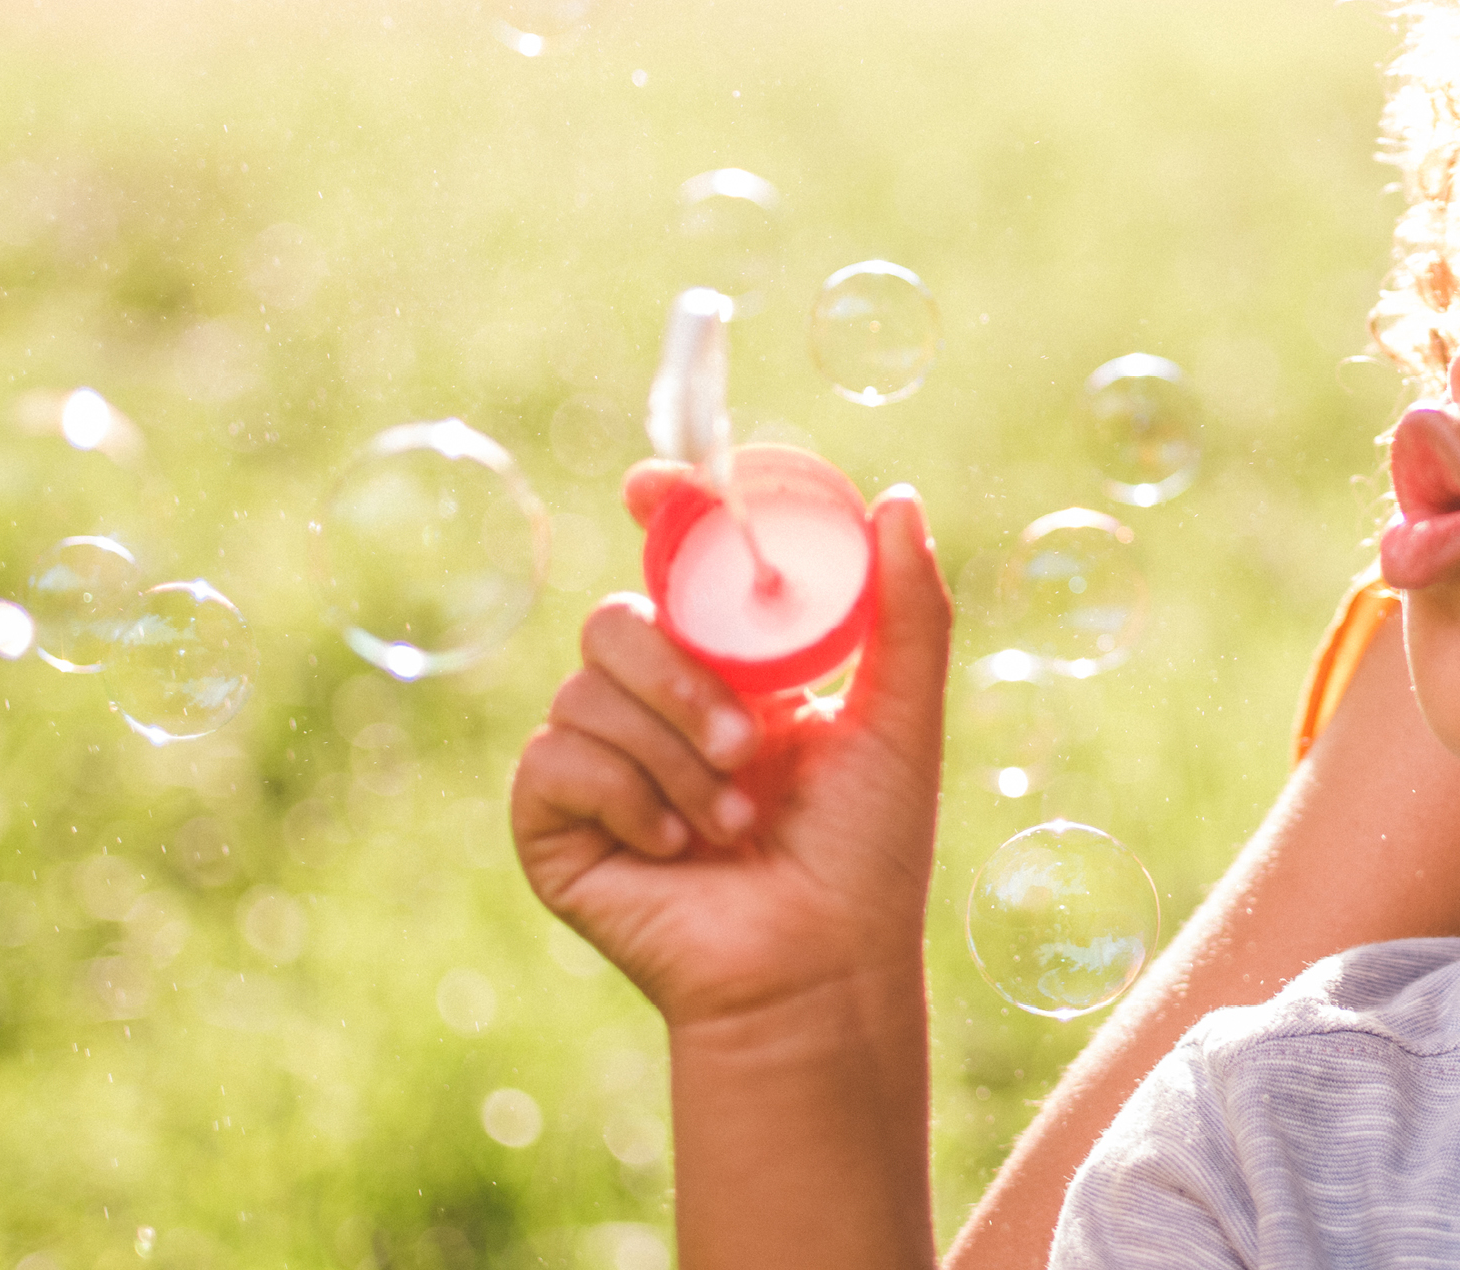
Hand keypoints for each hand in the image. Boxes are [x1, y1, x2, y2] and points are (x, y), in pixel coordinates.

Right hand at [508, 460, 952, 1029]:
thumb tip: (899, 498)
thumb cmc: (868, 857)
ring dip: (672, 758)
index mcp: (730, 673)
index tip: (653, 488)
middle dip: (679, 677)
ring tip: (733, 825)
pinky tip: (673, 850)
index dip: (656, 518)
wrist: (817, 970)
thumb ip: (906, 613)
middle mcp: (657, 709)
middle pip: (615, 621)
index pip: (672, 573)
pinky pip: (553, 763)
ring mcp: (600, 765)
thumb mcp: (898, 721)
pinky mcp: (553, 826)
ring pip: (583, 692)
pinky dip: (624, 798)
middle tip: (746, 745)